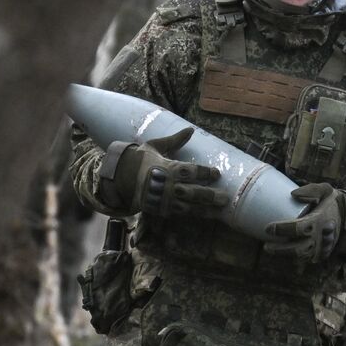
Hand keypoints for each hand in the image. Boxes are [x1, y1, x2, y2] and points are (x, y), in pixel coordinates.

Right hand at [101, 128, 229, 219]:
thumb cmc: (140, 159)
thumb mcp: (155, 146)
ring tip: (222, 209)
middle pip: (192, 192)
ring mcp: (164, 200)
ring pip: (189, 206)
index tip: (217, 173)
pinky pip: (181, 214)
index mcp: (166, 168)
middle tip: (226, 197)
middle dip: (209, 196)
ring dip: (207, 209)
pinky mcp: (162, 209)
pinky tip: (209, 215)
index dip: (204, 172)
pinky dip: (196, 215)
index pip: (189, 171)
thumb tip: (191, 129)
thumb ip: (175, 140)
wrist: (120, 178)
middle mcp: (167, 186)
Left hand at [265, 183, 345, 264]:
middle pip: (298, 248)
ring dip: (285, 255)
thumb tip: (292, 194)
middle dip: (280, 250)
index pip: (297, 228)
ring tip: (271, 250)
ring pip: (302, 256)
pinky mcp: (324, 253)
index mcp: (319, 221)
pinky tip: (284, 254)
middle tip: (266, 246)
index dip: (281, 229)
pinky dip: (295, 258)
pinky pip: (308, 259)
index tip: (267, 228)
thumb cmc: (333, 202)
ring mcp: (323, 247)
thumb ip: (311, 189)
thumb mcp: (325, 190)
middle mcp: (321, 236)